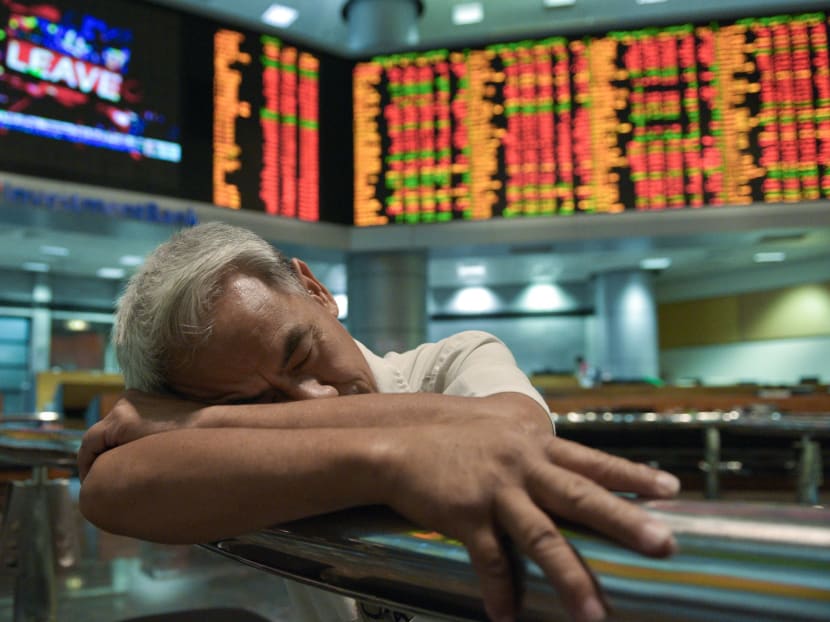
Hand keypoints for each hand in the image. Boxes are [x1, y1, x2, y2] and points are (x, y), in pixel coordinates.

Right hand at [78, 390, 202, 480]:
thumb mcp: (142, 460)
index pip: (87, 444)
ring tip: (119, 465)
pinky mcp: (146, 397)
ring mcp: (136, 398)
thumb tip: (99, 479)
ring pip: (112, 426)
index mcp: (120, 418)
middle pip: (98, 434)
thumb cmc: (180, 446)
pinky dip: (125, 434)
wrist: (210, 424)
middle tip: (101, 477)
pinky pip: (126, 418)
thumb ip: (117, 464)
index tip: (90, 483)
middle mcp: (124, 403)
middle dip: (98, 456)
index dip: (86, 466)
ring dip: (112, 445)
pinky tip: (135, 449)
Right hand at [381, 420, 679, 621]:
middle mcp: (523, 465)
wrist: (400, 442)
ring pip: (541, 536)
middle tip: (665, 545)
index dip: (632, 474)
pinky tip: (506, 617)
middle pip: (581, 496)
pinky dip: (499, 590)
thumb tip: (550, 433)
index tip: (672, 490)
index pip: (592, 460)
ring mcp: (496, 490)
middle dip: (625, 522)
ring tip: (594, 615)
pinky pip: (489, 560)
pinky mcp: (466, 514)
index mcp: (535, 445)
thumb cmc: (452, 434)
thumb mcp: (498, 423)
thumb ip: (530, 434)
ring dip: (570, 577)